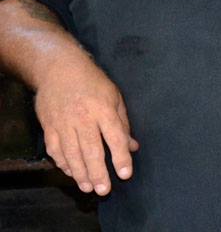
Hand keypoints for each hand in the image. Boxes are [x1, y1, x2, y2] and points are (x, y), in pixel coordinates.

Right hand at [34, 56, 138, 195]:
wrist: (59, 69)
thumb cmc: (93, 82)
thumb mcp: (114, 96)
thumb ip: (123, 123)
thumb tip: (132, 147)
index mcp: (103, 109)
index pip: (115, 137)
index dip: (121, 157)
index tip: (125, 174)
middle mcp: (83, 118)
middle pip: (91, 150)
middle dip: (98, 172)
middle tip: (104, 190)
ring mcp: (63, 123)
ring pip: (72, 154)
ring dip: (80, 173)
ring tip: (88, 187)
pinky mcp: (49, 127)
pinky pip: (55, 150)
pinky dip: (63, 163)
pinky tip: (71, 173)